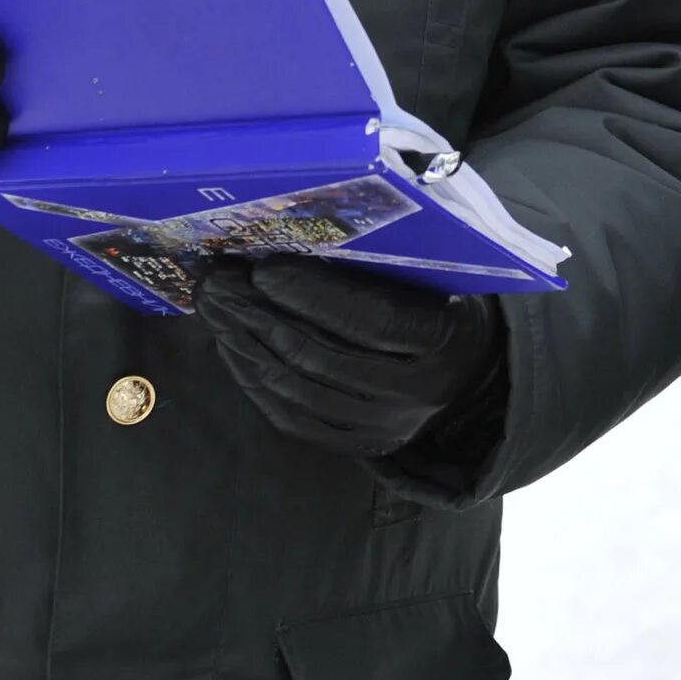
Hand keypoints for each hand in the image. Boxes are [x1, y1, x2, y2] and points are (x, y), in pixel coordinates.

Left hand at [193, 258, 503, 458]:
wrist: (468, 373)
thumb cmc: (438, 302)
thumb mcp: (428, 276)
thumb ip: (376, 263)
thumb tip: (292, 234)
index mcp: (441, 339)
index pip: (369, 320)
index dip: (311, 295)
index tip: (261, 268)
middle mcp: (413, 393)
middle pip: (320, 355)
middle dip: (259, 315)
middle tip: (215, 282)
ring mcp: (382, 427)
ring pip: (298, 389)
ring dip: (246, 345)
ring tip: (212, 308)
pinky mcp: (354, 445)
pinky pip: (290, 417)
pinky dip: (252, 380)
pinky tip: (229, 346)